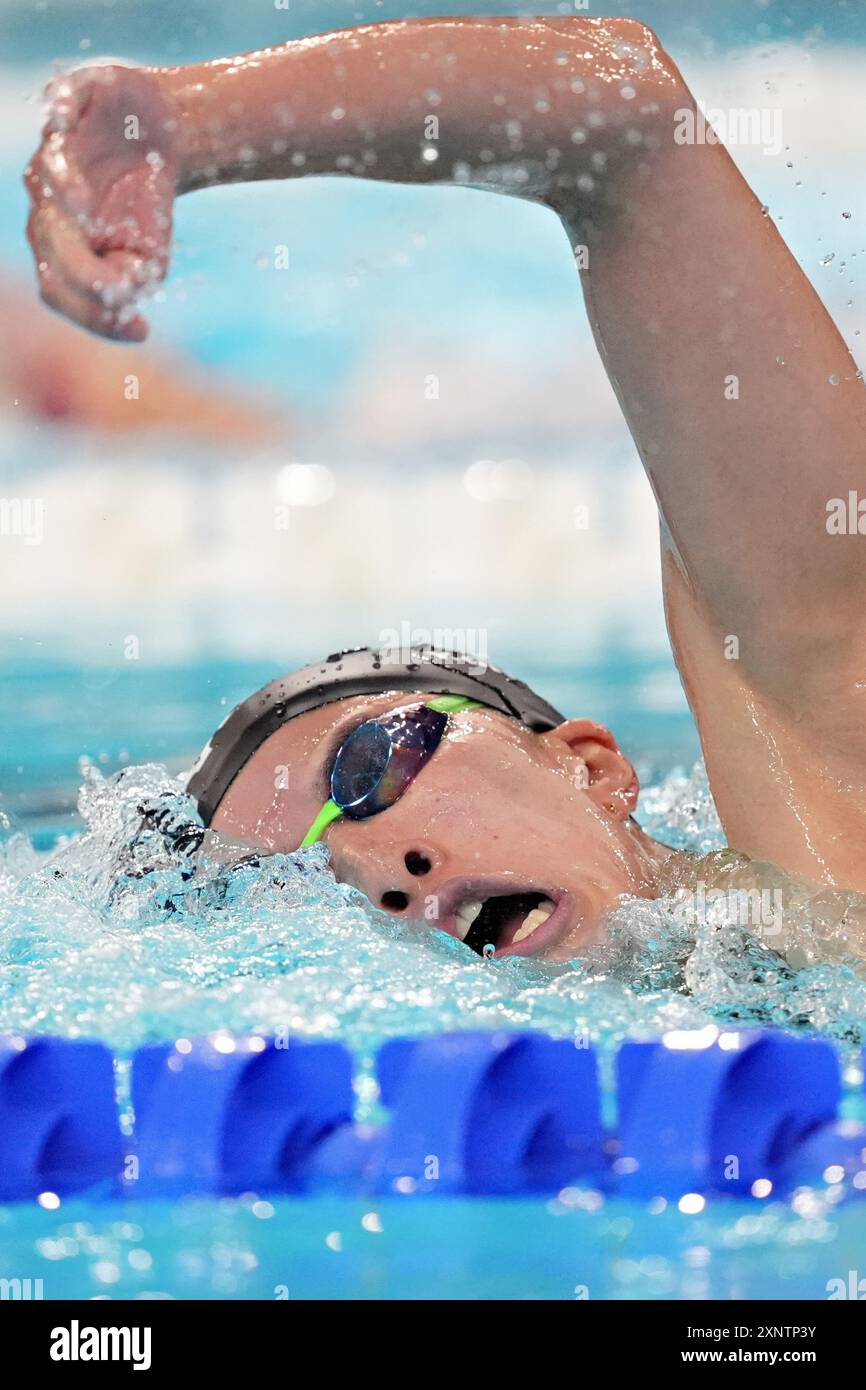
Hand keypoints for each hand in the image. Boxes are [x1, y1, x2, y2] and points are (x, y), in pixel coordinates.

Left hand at [24, 64, 177, 339]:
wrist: (161, 140)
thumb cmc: (146, 205)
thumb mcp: (149, 256)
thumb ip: (130, 279)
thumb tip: (121, 297)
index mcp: (56, 244)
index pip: (56, 286)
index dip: (92, 315)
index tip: (142, 331)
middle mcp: (46, 200)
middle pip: (50, 240)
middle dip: (81, 269)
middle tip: (123, 288)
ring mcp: (57, 150)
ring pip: (48, 176)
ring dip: (64, 193)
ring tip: (86, 213)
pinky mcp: (75, 100)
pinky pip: (61, 105)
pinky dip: (62, 111)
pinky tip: (66, 122)